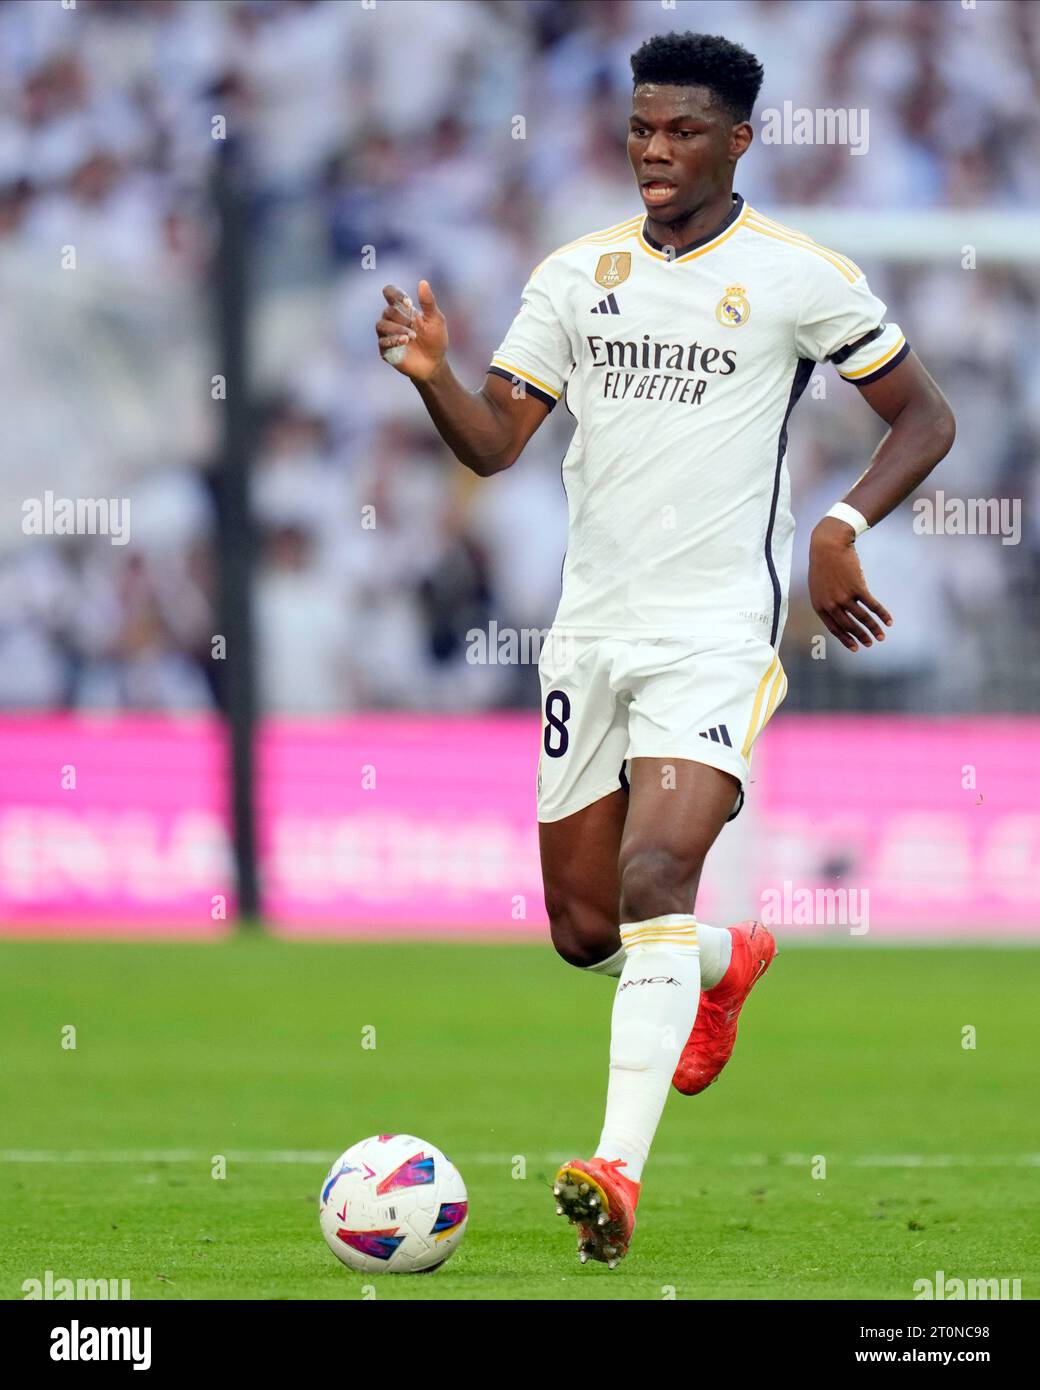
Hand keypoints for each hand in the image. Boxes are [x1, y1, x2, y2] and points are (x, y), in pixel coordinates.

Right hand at [375, 280, 447, 381]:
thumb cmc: (436, 340)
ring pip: (381, 325)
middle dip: (401, 317)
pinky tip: (405, 342)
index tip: (408, 303)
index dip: (395, 294)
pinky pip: (382, 342)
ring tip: (412, 337)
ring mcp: (388, 335)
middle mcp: (393, 320)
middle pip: (387, 311)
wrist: (434, 363)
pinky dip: (393, 340)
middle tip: (414, 325)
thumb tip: (423, 282)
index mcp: (403, 309)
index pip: (389, 293)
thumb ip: (428, 302)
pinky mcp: (386, 350)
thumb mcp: (436, 319)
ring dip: (397, 329)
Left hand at [808, 516, 892, 652]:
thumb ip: (826, 601)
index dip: (846, 639)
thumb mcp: (818, 586)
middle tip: (870, 644)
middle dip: (861, 637)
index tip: (855, 647)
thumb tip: (840, 613)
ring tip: (881, 637)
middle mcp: (831, 604)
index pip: (834, 628)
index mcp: (819, 605)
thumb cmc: (823, 564)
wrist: (828, 545)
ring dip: (873, 629)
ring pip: (862, 618)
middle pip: (849, 626)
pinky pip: (872, 605)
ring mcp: (844, 596)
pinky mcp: (857, 587)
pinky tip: (889, 621)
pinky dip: (882, 614)